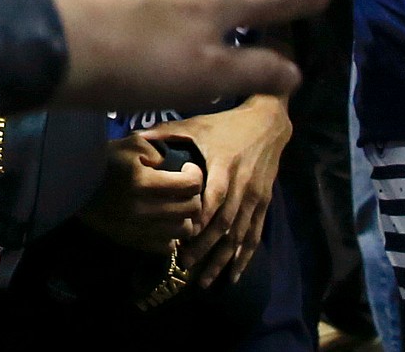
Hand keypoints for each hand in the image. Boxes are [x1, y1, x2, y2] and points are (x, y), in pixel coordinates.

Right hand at [78, 133, 204, 253]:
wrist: (75, 186)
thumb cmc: (104, 161)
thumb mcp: (130, 144)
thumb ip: (157, 150)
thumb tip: (173, 164)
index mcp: (143, 182)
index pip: (190, 185)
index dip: (195, 175)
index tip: (188, 169)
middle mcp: (144, 209)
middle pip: (191, 209)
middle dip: (193, 196)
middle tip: (185, 188)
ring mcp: (139, 229)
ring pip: (182, 230)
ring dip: (184, 217)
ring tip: (175, 205)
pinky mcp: (133, 242)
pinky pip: (166, 246)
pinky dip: (170, 235)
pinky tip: (163, 221)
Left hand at [156, 97, 289, 285]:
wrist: (268, 123)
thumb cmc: (225, 124)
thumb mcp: (197, 124)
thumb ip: (167, 133)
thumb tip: (136, 137)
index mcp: (225, 165)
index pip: (214, 198)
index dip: (199, 220)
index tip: (181, 237)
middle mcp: (243, 185)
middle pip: (225, 223)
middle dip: (205, 247)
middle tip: (184, 265)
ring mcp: (256, 197)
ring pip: (239, 235)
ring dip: (222, 259)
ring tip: (204, 280)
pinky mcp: (264, 204)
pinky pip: (254, 235)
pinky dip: (244, 257)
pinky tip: (233, 276)